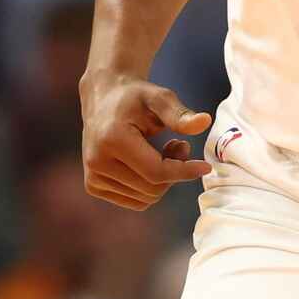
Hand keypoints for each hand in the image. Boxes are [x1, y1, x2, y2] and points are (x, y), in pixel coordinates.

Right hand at [79, 71, 209, 209]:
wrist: (103, 100)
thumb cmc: (135, 97)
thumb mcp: (160, 98)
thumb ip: (181, 114)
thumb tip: (205, 122)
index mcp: (112, 139)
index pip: (156, 172)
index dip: (184, 172)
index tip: (205, 167)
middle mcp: (97, 161)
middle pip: (153, 188)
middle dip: (175, 172)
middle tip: (180, 145)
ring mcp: (93, 176)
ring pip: (146, 198)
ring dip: (163, 179)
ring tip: (163, 150)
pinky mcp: (93, 186)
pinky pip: (136, 201)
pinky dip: (150, 186)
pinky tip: (149, 163)